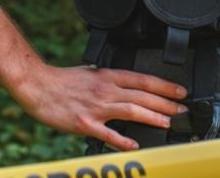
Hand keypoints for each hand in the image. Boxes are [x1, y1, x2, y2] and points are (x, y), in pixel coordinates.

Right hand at [11, 63, 187, 150]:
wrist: (37, 85)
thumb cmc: (61, 81)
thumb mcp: (90, 73)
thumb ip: (108, 80)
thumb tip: (125, 85)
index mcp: (107, 76)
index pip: (142, 79)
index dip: (164, 86)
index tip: (181, 92)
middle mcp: (105, 90)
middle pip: (141, 95)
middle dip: (165, 103)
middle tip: (182, 110)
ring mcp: (95, 107)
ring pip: (130, 110)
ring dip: (151, 116)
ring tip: (167, 123)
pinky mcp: (84, 123)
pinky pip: (107, 133)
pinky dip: (122, 139)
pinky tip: (134, 145)